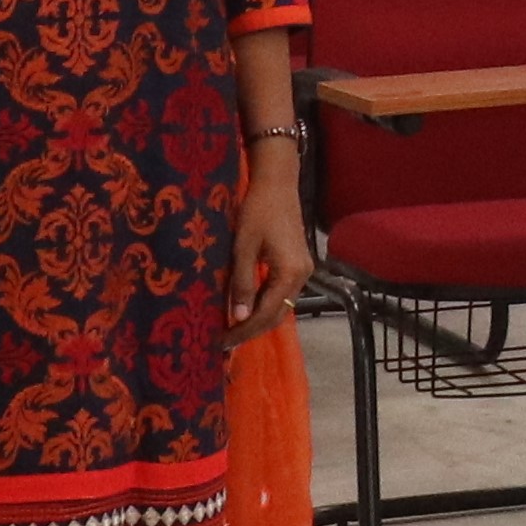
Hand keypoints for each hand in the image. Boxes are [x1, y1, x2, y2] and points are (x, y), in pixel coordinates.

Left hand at [228, 150, 311, 338]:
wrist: (277, 183)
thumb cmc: (258, 211)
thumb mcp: (244, 248)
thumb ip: (242, 283)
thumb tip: (237, 318)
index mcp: (291, 273)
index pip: (266, 313)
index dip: (244, 331)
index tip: (221, 343)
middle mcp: (303, 276)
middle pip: (278, 314)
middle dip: (251, 330)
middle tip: (224, 341)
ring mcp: (303, 270)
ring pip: (281, 305)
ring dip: (258, 318)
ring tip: (232, 328)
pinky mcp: (298, 264)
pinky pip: (282, 293)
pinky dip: (264, 304)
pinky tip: (246, 307)